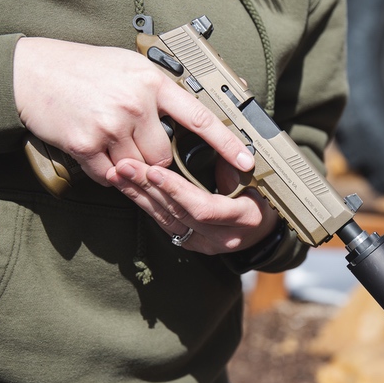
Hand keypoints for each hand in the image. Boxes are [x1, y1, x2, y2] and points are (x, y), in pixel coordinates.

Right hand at [12, 37, 253, 185]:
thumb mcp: (129, 67)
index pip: (199, 117)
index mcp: (151, 82)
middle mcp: (135, 104)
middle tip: (131, 139)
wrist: (31, 72)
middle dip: (154, 158)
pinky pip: (110, 175)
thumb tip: (192, 111)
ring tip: (109, 139)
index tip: (248, 160)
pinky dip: (106, 170)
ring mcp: (111, 125)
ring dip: (129, 164)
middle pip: (164, 156)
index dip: (227, 142)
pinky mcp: (86, 144)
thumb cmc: (83, 69)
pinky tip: (95, 149)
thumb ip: (160, 90)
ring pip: (139, 168)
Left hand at [107, 157, 279, 254]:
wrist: (264, 231)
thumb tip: (211, 138)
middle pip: (179, 213)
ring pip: (166, 219)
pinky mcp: (190, 243)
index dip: (178, 191)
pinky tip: (127, 187)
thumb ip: (231, 165)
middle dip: (149, 188)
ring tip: (119, 173)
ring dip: (139, 195)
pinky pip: (163, 223)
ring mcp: (205, 244)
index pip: (204, 208)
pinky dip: (144, 203)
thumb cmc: (263, 197)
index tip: (155, 170)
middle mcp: (223, 237)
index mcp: (244, 218)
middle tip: (125, 166)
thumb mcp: (257, 179)